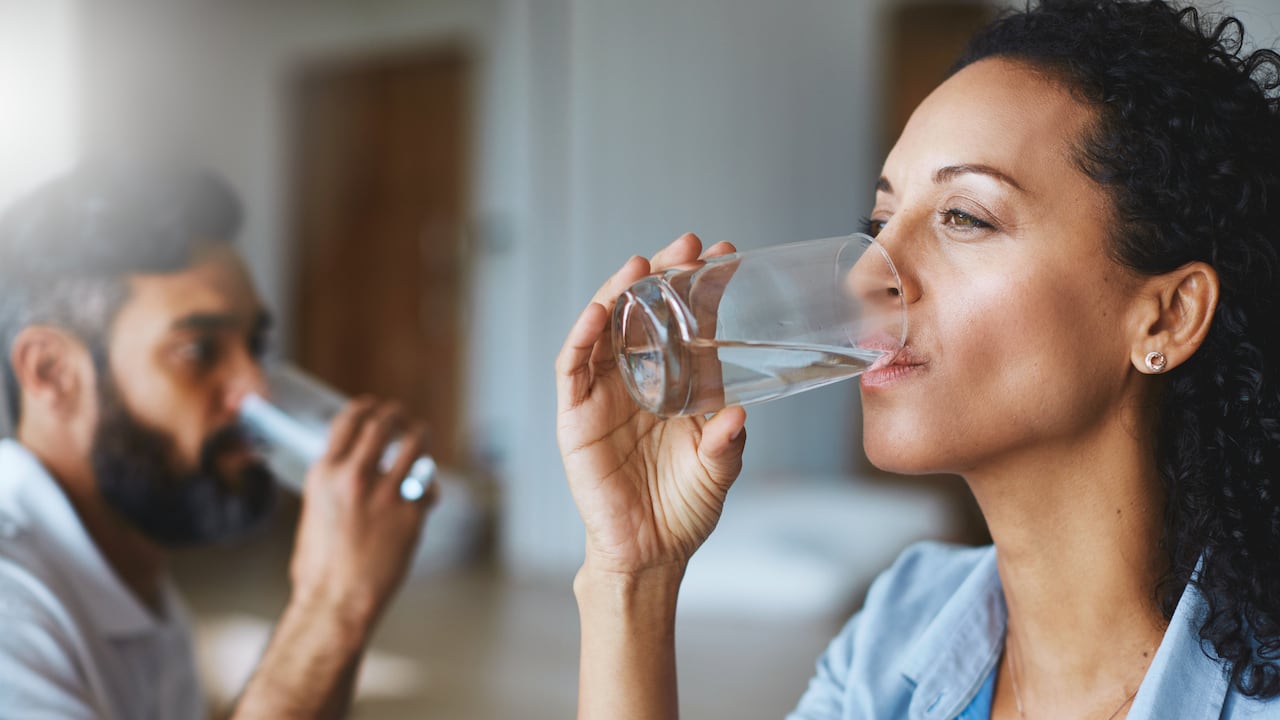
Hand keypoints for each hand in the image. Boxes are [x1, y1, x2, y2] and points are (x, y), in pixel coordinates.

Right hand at [288, 398, 436, 631]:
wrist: (335, 602)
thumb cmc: (321, 567)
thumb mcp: (315, 511)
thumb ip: (335, 484)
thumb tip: (352, 468)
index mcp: (324, 473)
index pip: (348, 420)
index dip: (366, 407)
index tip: (374, 407)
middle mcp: (354, 476)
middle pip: (384, 423)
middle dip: (397, 415)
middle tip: (403, 419)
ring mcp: (385, 493)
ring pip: (415, 444)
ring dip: (420, 436)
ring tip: (422, 437)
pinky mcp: (411, 513)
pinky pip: (428, 486)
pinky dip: (428, 488)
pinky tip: (426, 495)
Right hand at [556, 233, 747, 576]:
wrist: (648, 555)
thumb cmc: (683, 510)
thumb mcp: (717, 472)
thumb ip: (727, 443)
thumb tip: (737, 415)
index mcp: (678, 385)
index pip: (689, 325)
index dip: (704, 289)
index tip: (726, 255)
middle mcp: (640, 380)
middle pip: (645, 314)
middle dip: (663, 276)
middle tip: (688, 245)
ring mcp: (604, 395)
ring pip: (606, 330)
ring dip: (618, 293)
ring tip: (640, 265)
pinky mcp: (575, 416)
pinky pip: (572, 368)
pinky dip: (582, 336)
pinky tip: (597, 311)